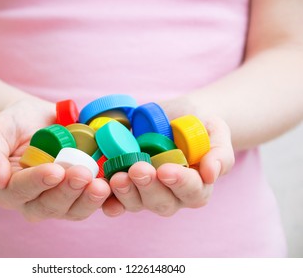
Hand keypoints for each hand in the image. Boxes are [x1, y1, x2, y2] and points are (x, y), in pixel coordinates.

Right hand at [0, 97, 110, 220]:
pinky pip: (94, 203)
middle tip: (83, 174)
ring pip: (73, 210)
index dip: (37, 183)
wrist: (40, 121)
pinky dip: (107, 202)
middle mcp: (34, 200)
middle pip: (49, 206)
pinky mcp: (82, 194)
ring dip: (88, 200)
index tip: (54, 170)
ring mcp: (61, 200)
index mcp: (9, 188)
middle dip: (67, 192)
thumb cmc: (15, 125)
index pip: (19, 191)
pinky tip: (117, 192)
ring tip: (102, 185)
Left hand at [102, 116, 234, 216]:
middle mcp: (172, 196)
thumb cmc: (197, 124)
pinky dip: (107, 198)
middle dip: (149, 188)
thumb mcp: (215, 131)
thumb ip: (220, 152)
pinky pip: (116, 200)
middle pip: (162, 202)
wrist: (174, 117)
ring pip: (137, 203)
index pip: (192, 192)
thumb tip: (211, 173)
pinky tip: (100, 190)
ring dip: (126, 193)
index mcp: (197, 186)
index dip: (181, 183)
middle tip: (138, 169)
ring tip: (117, 176)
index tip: (167, 170)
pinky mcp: (126, 188)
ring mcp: (146, 194)